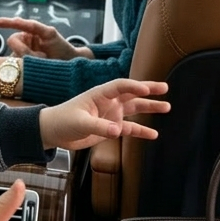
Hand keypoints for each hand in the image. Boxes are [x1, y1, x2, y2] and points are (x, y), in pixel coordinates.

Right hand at [0, 17, 92, 59]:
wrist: (70, 65)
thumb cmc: (63, 50)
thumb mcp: (50, 37)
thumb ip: (34, 32)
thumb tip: (18, 40)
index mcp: (35, 30)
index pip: (19, 24)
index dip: (6, 22)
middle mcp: (28, 38)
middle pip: (13, 40)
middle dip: (23, 50)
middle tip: (39, 57)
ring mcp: (24, 49)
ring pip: (13, 52)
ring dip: (25, 59)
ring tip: (41, 62)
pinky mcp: (22, 60)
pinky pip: (14, 61)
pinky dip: (20, 65)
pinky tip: (31, 67)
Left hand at [39, 79, 169, 149]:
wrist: (53, 132)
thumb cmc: (62, 121)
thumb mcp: (80, 123)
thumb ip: (99, 126)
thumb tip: (118, 131)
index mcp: (99, 95)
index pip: (120, 86)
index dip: (134, 86)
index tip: (147, 89)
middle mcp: (108, 102)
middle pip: (131, 94)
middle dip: (148, 91)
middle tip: (165, 87)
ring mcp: (110, 114)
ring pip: (134, 109)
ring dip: (149, 108)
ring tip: (167, 107)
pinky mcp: (110, 128)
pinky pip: (129, 128)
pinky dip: (141, 130)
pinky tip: (153, 134)